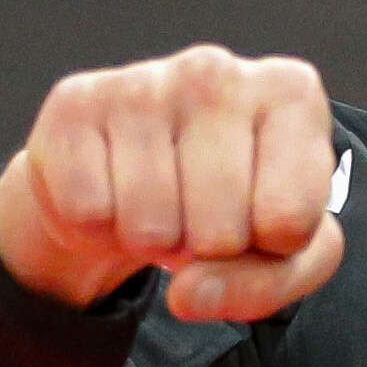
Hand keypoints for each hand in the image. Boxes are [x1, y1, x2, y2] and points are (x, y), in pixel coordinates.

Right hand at [0, 46, 343, 322]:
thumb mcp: (282, 252)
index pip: (290, 223)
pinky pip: (88, 212)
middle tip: (200, 215)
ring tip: (160, 205)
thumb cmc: (230, 202)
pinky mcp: (75, 104)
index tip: (263, 215)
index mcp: (291, 93)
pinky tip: (113, 190)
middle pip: (219, 231)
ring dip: (152, 242)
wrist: (137, 171)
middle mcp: (218, 71)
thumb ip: (267, 285)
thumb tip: (189, 296)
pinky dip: (97, 226)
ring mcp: (142, 81)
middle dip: (207, 249)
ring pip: (150, 227)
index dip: (271, 246)